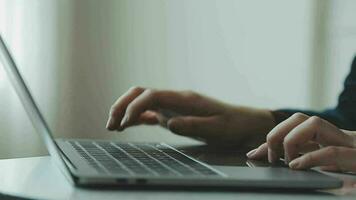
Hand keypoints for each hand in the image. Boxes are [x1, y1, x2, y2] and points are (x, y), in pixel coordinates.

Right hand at [106, 87, 274, 144]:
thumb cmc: (231, 125)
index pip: (151, 95)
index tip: (125, 122)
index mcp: (184, 99)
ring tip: (113, 125)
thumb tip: (168, 123)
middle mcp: (175, 99)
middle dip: (122, 105)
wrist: (242, 123)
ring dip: (125, 110)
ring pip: (141, 101)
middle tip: (111, 123)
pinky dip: (135, 117)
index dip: (134, 107)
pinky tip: (127, 125)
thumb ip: (193, 125)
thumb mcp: (216, 128)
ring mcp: (172, 106)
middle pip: (140, 93)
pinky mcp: (172, 114)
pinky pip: (149, 112)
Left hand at [247, 113, 355, 171]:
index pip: (293, 127)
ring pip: (314, 125)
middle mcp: (336, 135)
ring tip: (286, 161)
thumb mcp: (330, 163)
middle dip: (278, 134)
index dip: (271, 139)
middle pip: (300, 118)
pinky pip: (333, 151)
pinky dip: (311, 157)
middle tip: (270, 156)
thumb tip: (276, 161)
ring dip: (292, 141)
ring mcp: (350, 143)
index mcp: (327, 138)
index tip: (254, 154)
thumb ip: (308, 158)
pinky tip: (296, 166)